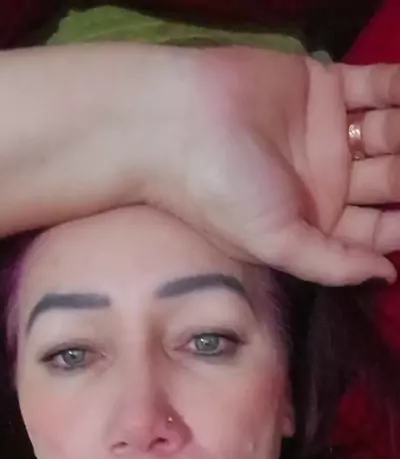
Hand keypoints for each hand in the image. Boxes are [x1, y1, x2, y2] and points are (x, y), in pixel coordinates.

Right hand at [143, 47, 399, 284]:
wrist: (177, 126)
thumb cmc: (220, 195)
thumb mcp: (276, 245)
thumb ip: (332, 264)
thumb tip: (386, 275)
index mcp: (314, 222)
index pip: (375, 229)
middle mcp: (325, 181)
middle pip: (388, 181)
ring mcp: (327, 132)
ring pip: (387, 135)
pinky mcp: (325, 86)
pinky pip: (375, 86)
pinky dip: (399, 90)